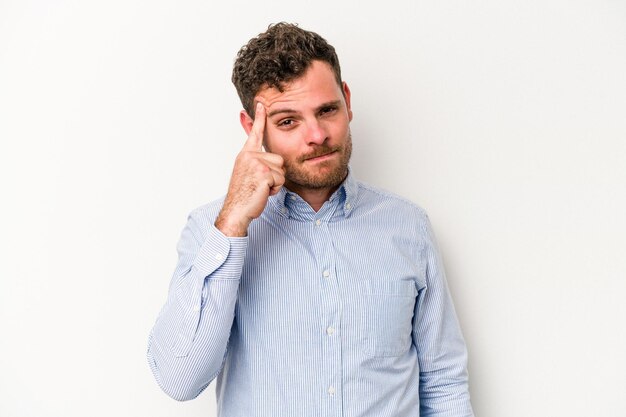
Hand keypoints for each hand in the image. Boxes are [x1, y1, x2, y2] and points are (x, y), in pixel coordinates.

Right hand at [215, 103, 284, 236]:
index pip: (254, 133)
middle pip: (279, 158)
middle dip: (275, 174)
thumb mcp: (248, 173)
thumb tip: (264, 157)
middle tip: (259, 184)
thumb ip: (255, 162)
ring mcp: (256, 164)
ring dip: (275, 182)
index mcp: (245, 154)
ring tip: (261, 188)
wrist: (236, 210)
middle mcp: (249, 156)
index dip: (259, 117)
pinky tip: (262, 192)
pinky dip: (275, 189)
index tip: (261, 103)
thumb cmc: (244, 195)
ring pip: (282, 169)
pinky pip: (281, 179)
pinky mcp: (263, 174)